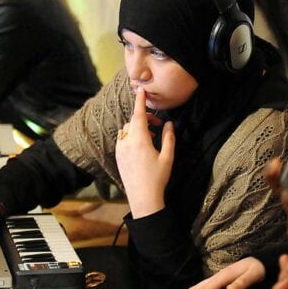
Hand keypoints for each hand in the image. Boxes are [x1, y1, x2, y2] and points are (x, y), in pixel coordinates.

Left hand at [115, 86, 174, 217]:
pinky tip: (142, 146)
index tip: (140, 90)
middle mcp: (126, 143)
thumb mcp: (168, 157)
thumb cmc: (157, 178)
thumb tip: (169, 124)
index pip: (138, 115)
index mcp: (139, 141)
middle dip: (145, 119)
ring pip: (126, 130)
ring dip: (138, 128)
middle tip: (158, 125)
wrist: (142, 198)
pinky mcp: (118, 157)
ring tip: (151, 137)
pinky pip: (122, 140)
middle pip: (133, 122)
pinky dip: (131, 137)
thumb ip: (169, 138)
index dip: (140, 101)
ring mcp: (120, 150)